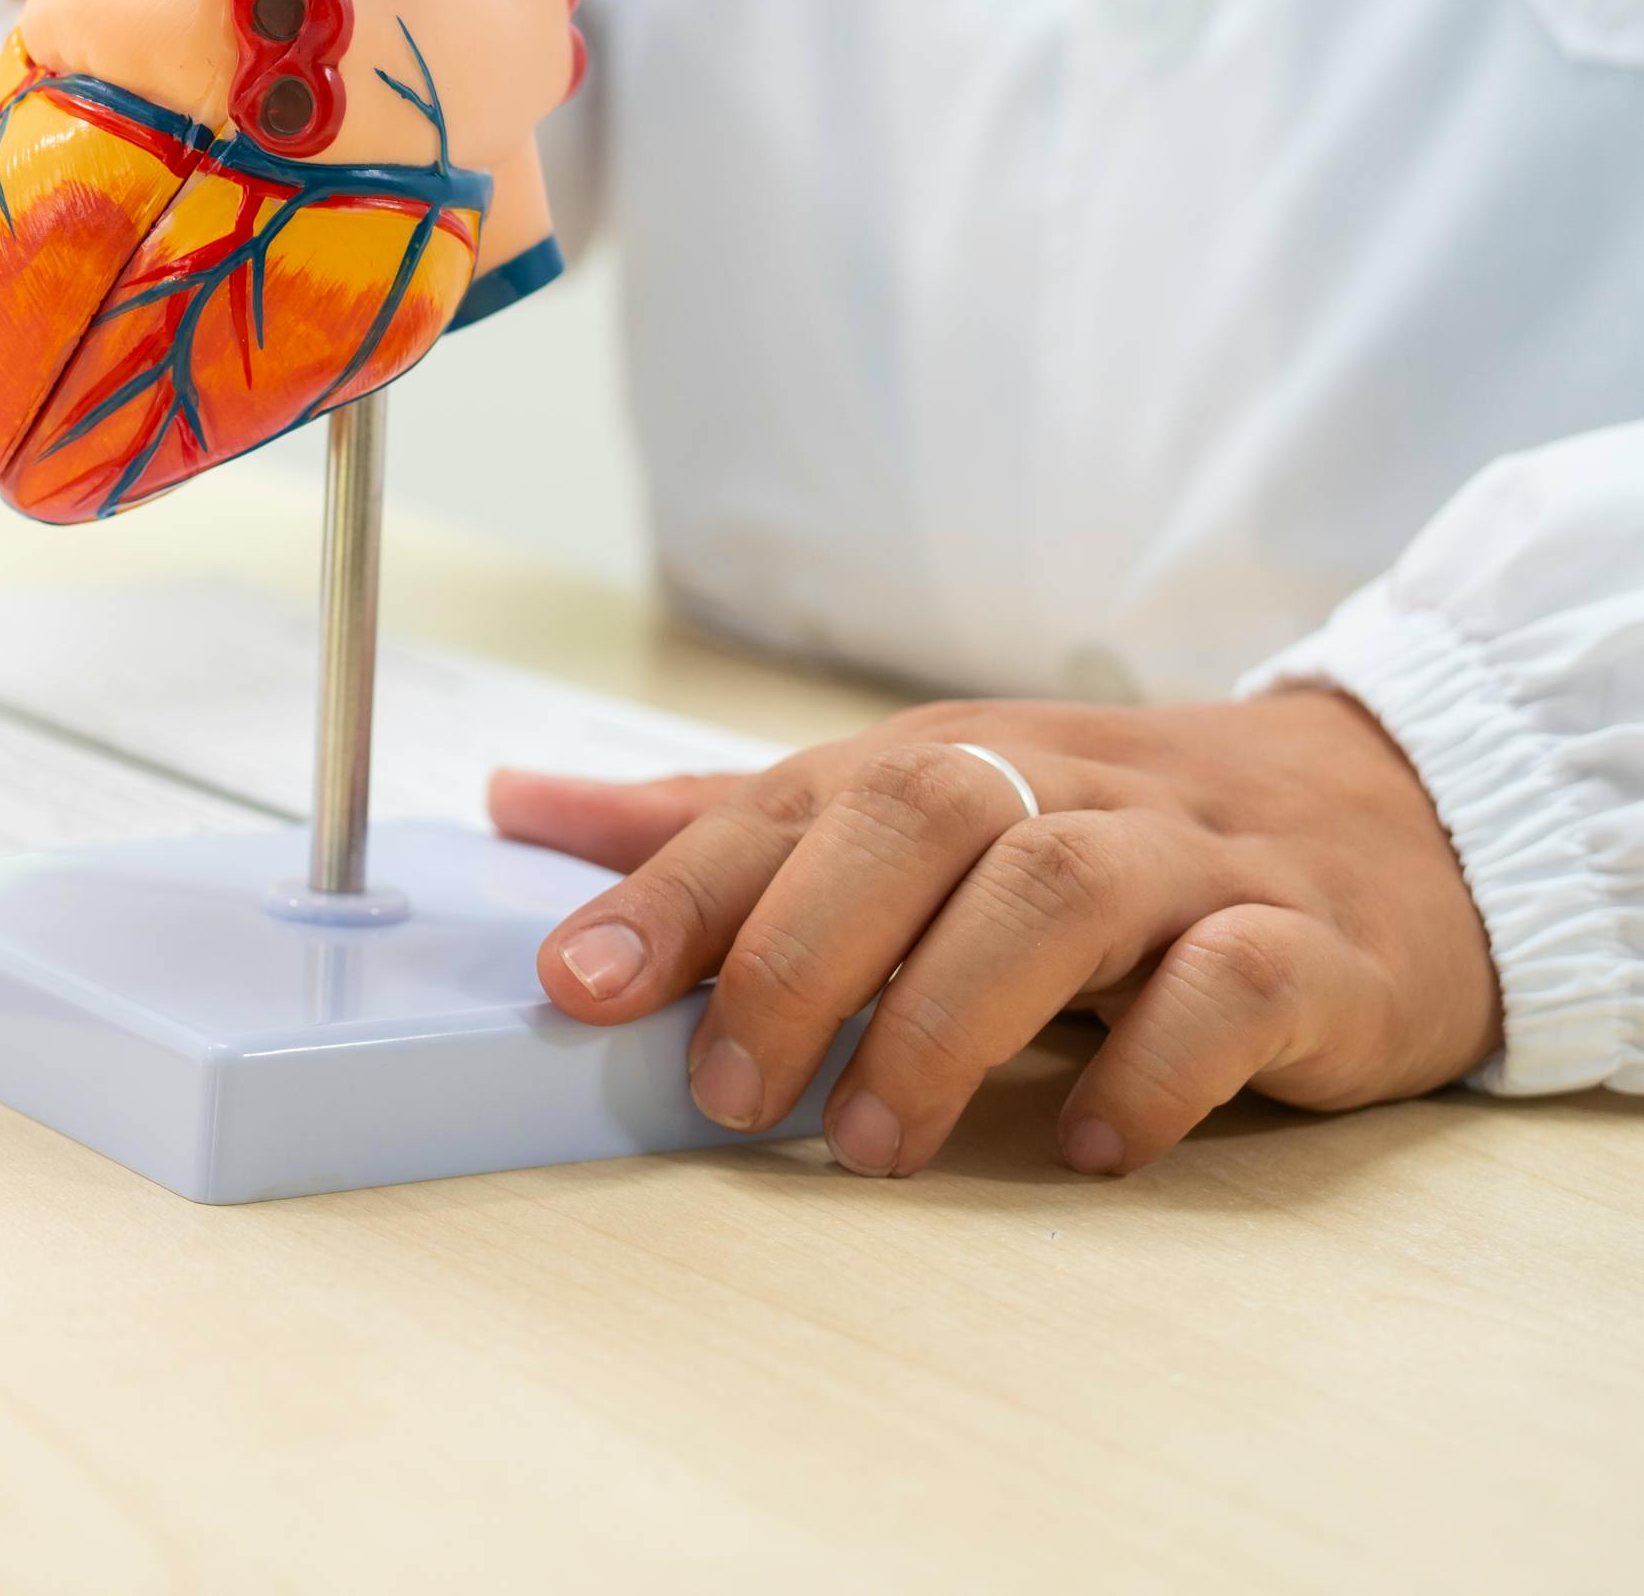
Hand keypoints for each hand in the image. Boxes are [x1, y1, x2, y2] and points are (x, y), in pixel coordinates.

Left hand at [487, 692, 1500, 1177]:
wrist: (1387, 822)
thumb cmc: (1098, 831)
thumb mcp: (904, 810)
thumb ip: (722, 824)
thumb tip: (518, 802)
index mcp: (943, 760)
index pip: (787, 805)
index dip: (674, 892)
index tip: (574, 984)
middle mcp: (1057, 788)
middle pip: (915, 822)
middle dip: (801, 955)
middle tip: (732, 1093)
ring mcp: (1189, 859)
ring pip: (1057, 893)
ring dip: (947, 1020)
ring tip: (875, 1145)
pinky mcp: (1311, 945)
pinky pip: (1234, 984)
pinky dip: (1151, 1062)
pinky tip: (1087, 1140)